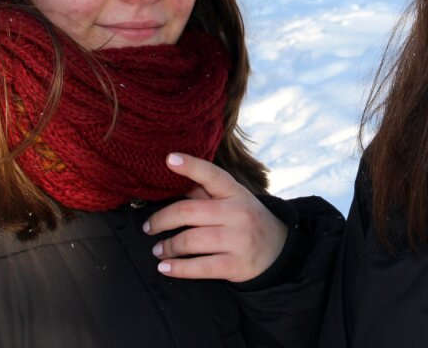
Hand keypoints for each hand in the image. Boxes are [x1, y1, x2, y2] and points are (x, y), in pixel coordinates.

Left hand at [143, 153, 287, 281]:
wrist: (279, 250)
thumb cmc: (245, 219)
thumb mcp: (232, 200)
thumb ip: (204, 192)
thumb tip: (171, 184)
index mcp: (235, 192)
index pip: (212, 175)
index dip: (190, 166)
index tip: (169, 159)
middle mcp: (238, 213)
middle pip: (189, 211)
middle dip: (161, 220)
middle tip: (149, 227)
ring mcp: (238, 240)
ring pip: (191, 241)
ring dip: (167, 246)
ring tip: (158, 249)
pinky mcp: (236, 265)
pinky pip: (200, 267)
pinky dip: (178, 268)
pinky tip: (165, 268)